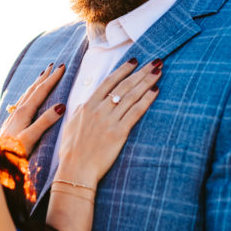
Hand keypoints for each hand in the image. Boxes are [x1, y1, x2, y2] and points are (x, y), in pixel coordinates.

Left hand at [0, 63, 65, 155]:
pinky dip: (28, 95)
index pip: (41, 91)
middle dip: (45, 77)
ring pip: (27, 95)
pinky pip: (22, 102)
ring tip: (42, 76)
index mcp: (24, 112)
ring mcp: (13, 116)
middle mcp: (17, 111)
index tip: (62, 67)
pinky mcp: (10, 123)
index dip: (52, 79)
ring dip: (36, 84)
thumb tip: (61, 106)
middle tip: (54, 65)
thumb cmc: (13, 152)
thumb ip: (45, 122)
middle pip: (33, 89)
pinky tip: (26, 98)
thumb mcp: (31, 138)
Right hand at [58, 58, 160, 185]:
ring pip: (131, 96)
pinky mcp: (118, 133)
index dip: (123, 70)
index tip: (134, 61)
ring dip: (147, 82)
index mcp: (87, 106)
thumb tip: (85, 104)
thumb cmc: (71, 151)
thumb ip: (80, 112)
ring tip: (158, 71)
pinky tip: (155, 92)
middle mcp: (98, 110)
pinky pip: (135, 112)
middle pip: (124, 85)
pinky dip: (146, 100)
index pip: (108, 82)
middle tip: (155, 62)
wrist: (75, 170)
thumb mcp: (71, 125)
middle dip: (141, 72)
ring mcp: (109, 120)